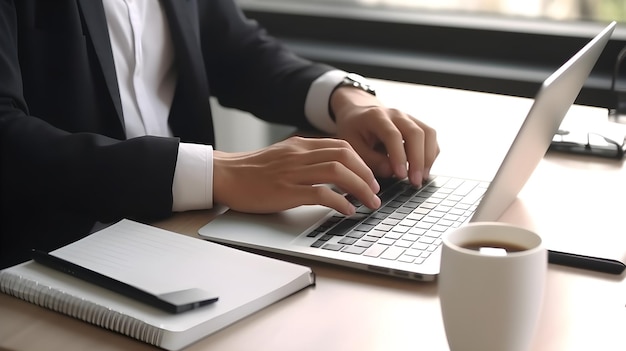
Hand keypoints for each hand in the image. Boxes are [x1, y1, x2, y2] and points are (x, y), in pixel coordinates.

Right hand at [212, 136, 380, 214]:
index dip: (362, 161)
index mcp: (301, 145)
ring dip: (360, 188)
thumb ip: (305, 158)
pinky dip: (340, 202)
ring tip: (369, 202)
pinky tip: (347, 211)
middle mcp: (300, 155)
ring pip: (338, 173)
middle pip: (345, 156)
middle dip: (367, 174)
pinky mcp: (287, 190)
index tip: (370, 177)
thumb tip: (330, 169)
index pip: (341, 146)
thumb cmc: (252, 171)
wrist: (226, 176)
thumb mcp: (283, 156)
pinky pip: (321, 193)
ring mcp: (294, 172)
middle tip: (376, 190)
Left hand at [330, 87, 439, 186]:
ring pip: (428, 133)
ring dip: (428, 157)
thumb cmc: (353, 130)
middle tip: (415, 182)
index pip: (392, 135)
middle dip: (418, 159)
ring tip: (422, 178)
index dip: (398, 156)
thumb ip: (369, 159)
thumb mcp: (351, 145)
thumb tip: (391, 172)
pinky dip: (431, 154)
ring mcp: (409, 118)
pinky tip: (423, 170)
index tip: (401, 175)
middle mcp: (396, 114)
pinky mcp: (417, 124)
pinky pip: (430, 137)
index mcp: (376, 117)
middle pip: (415, 133)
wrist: (358, 112)